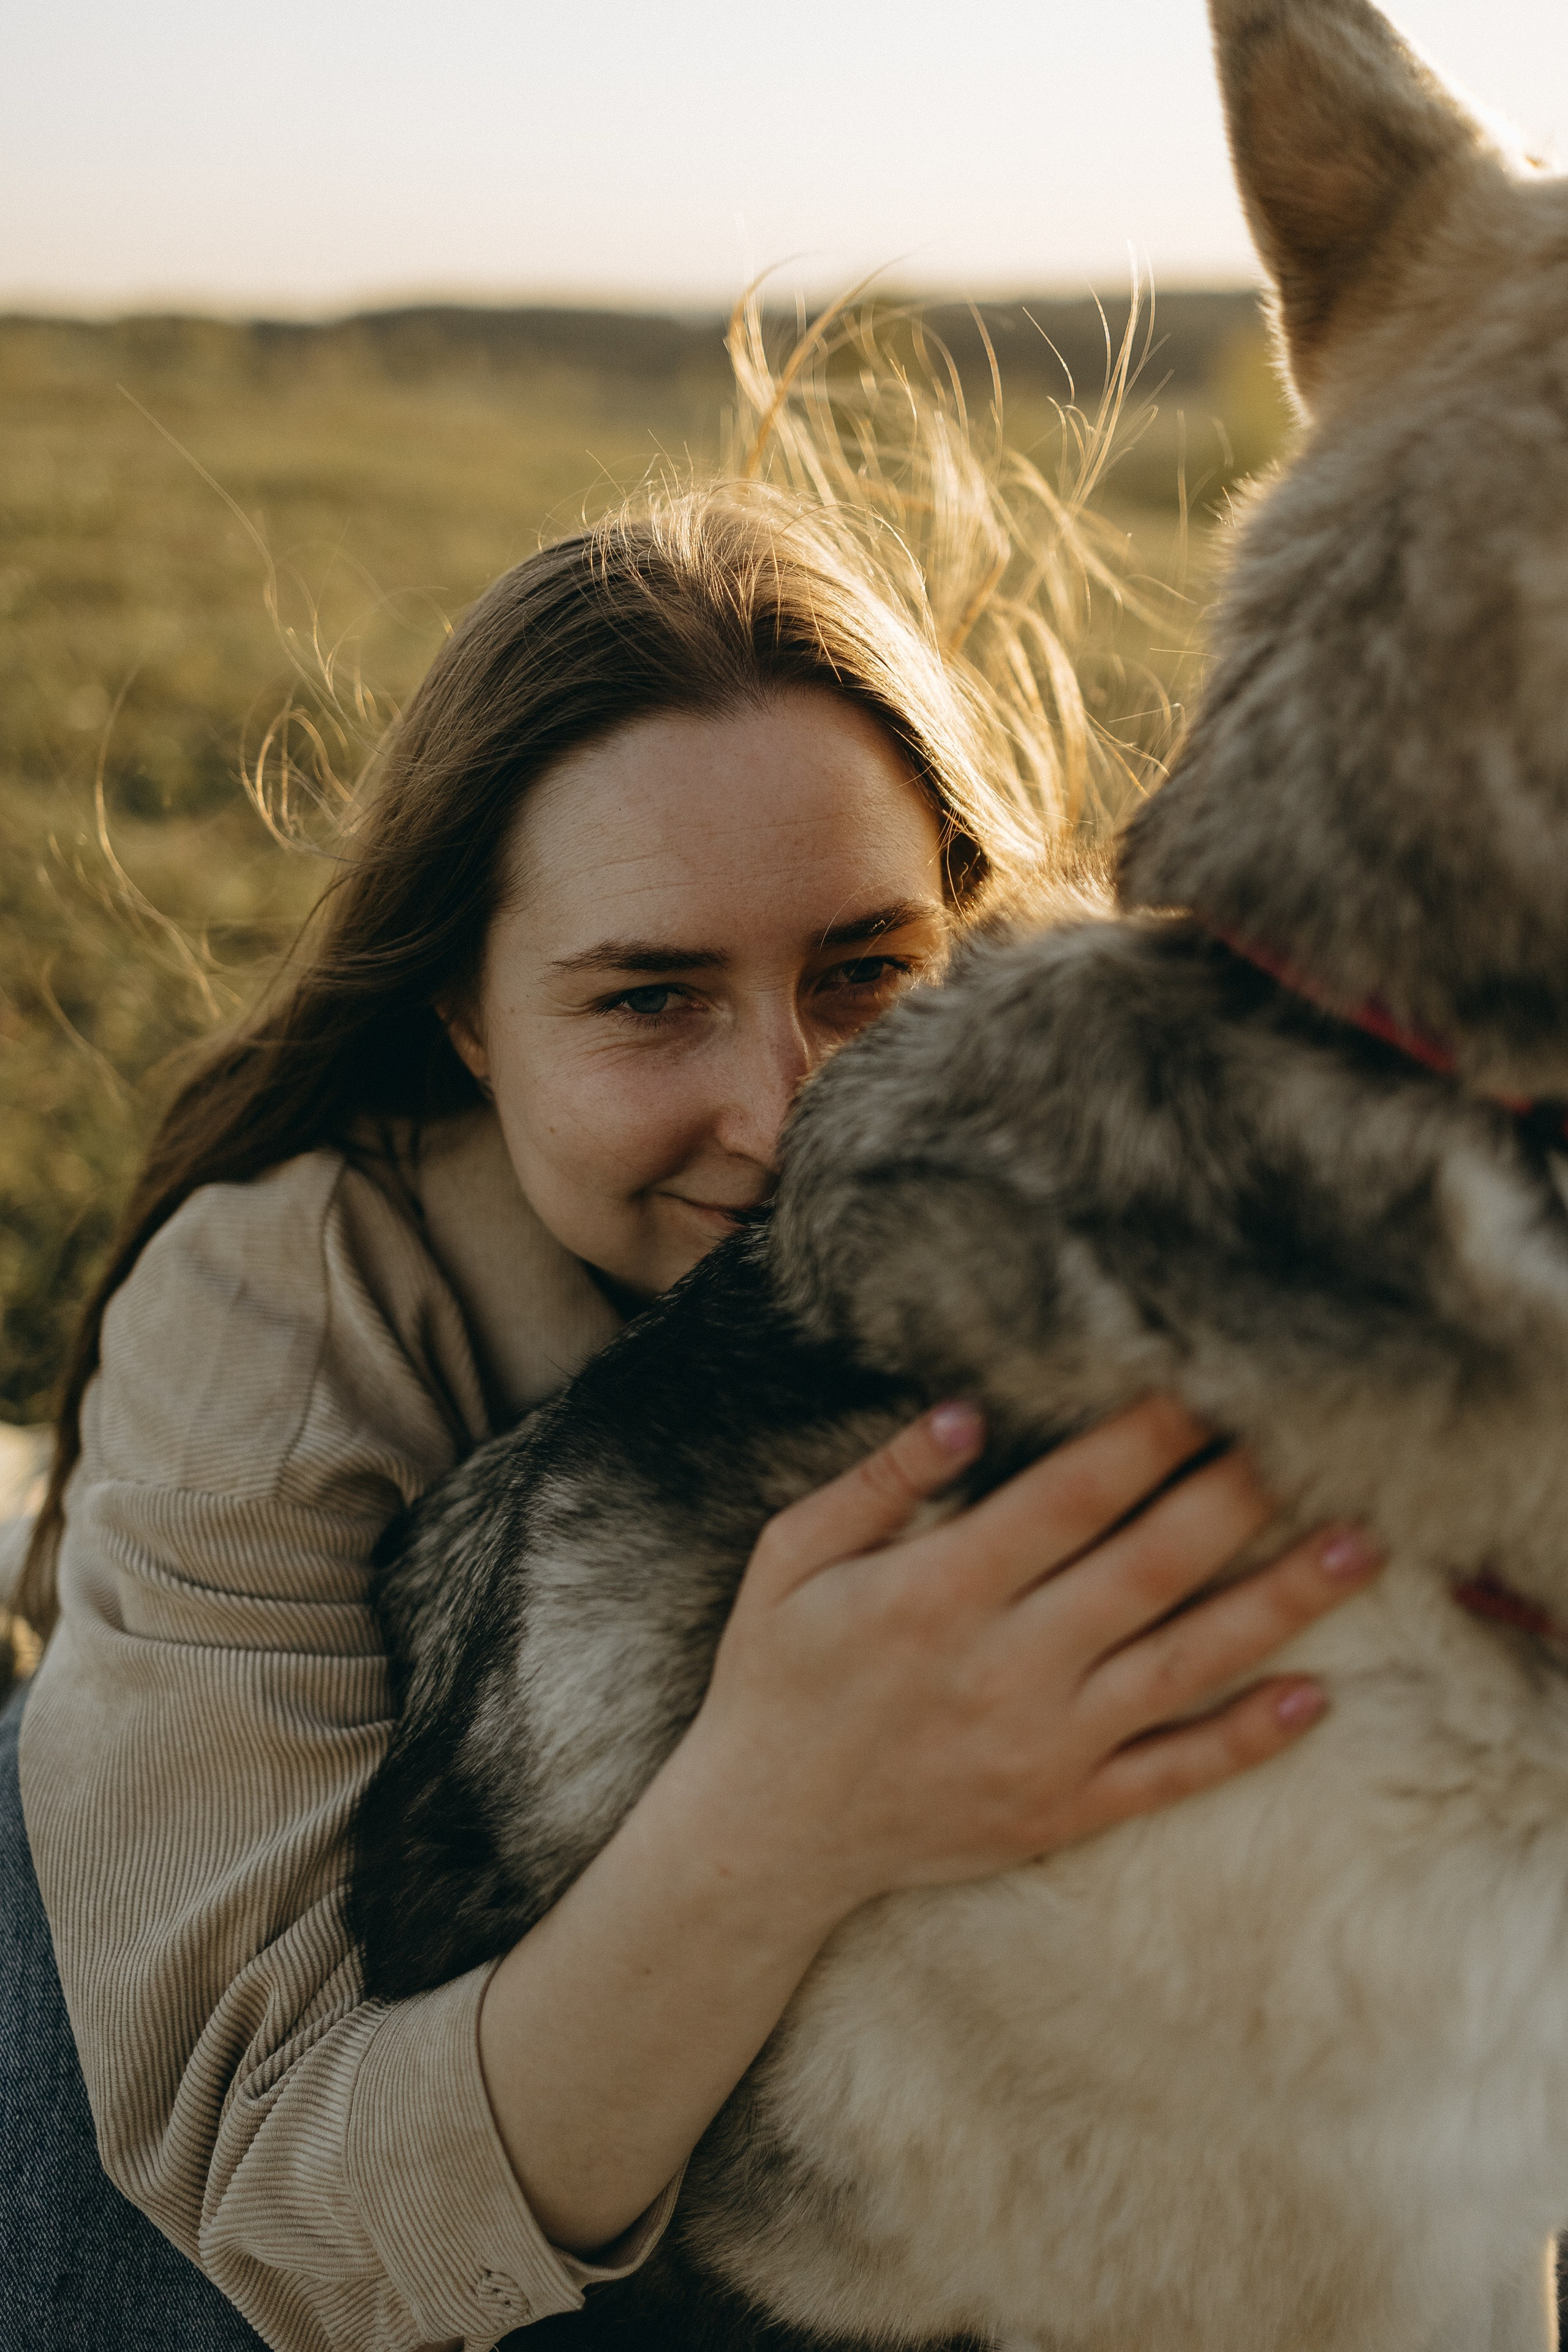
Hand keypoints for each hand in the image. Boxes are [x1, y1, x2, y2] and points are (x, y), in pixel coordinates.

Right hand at [683, 1395, 1381, 1922]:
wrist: (768, 1836)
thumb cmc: (776, 1677)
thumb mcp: (789, 1558)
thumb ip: (879, 1482)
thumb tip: (967, 1413)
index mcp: (937, 1591)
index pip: (1069, 1496)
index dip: (1146, 1437)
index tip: (1206, 1384)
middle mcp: (1003, 1666)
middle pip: (1148, 1566)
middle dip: (1234, 1495)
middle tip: (1307, 1440)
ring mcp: (1042, 1746)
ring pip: (1184, 1664)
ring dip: (1278, 1604)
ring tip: (1359, 1549)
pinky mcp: (1062, 1810)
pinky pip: (1172, 1774)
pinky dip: (1247, 1737)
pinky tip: (1317, 1697)